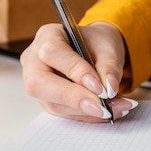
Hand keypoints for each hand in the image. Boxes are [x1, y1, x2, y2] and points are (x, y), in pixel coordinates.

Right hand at [20, 21, 137, 121]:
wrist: (94, 51)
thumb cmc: (95, 43)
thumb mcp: (107, 46)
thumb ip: (109, 65)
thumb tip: (109, 88)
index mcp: (46, 36)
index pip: (52, 53)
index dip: (75, 71)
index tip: (100, 87)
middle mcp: (34, 61)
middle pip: (39, 83)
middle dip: (74, 98)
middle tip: (103, 107)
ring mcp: (38, 84)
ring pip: (54, 104)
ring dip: (88, 111)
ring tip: (116, 107)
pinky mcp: (48, 101)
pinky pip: (65, 114)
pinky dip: (89, 115)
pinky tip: (109, 111)